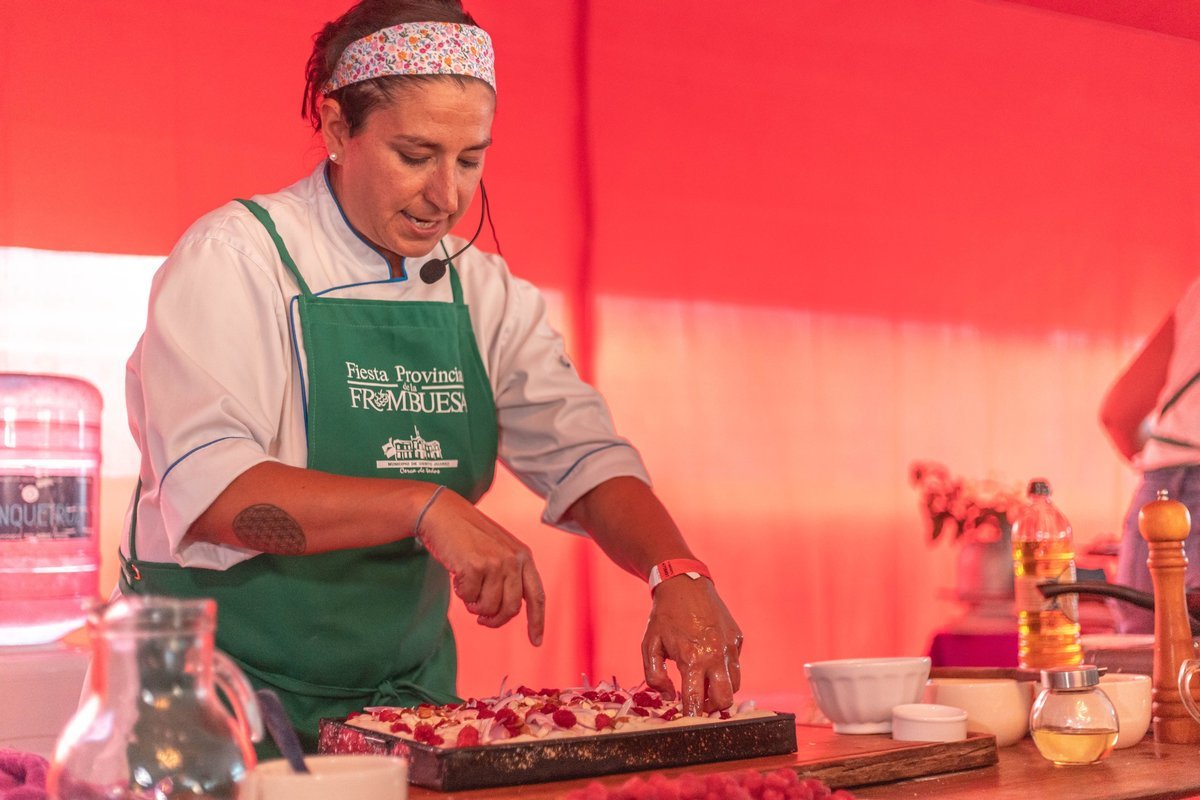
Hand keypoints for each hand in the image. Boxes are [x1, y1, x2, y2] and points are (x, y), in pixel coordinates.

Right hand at [415, 488, 545, 645]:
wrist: (443, 514)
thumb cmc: (468, 536)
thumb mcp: (498, 550)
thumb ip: (508, 576)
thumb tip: (504, 613)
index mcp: (524, 556)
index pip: (537, 596)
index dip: (537, 622)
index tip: (536, 642)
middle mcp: (514, 560)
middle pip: (510, 609)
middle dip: (494, 620)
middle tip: (480, 619)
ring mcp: (496, 562)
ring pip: (488, 607)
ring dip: (474, 605)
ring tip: (466, 587)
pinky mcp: (476, 566)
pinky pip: (469, 598)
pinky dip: (461, 593)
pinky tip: (457, 575)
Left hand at [642, 577, 742, 715]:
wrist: (684, 582)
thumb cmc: (663, 616)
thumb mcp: (649, 645)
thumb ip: (654, 676)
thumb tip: (669, 697)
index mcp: (692, 659)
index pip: (695, 701)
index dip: (692, 717)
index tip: (687, 723)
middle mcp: (715, 655)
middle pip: (725, 699)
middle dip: (712, 708)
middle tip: (699, 704)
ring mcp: (730, 646)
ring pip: (735, 684)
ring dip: (721, 690)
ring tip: (704, 684)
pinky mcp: (737, 638)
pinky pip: (735, 663)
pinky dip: (725, 669)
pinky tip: (710, 660)